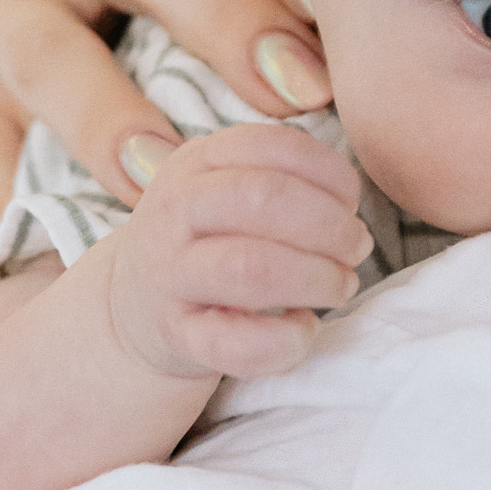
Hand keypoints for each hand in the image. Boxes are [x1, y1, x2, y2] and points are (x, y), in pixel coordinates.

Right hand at [103, 123, 374, 382]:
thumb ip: (284, 178)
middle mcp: (175, 211)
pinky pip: (234, 342)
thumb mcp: (228, 186)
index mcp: (196, 162)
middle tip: (357, 248)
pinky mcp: (176, 335)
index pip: (270, 146)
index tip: (351, 203)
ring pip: (249, 267)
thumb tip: (348, 206)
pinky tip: (303, 328)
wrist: (133, 305)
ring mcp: (170, 275)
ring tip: (341, 286)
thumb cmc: (208, 239)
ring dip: (316, 278)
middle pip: (262, 199)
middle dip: (329, 225)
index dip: (329, 173)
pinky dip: (286, 339)